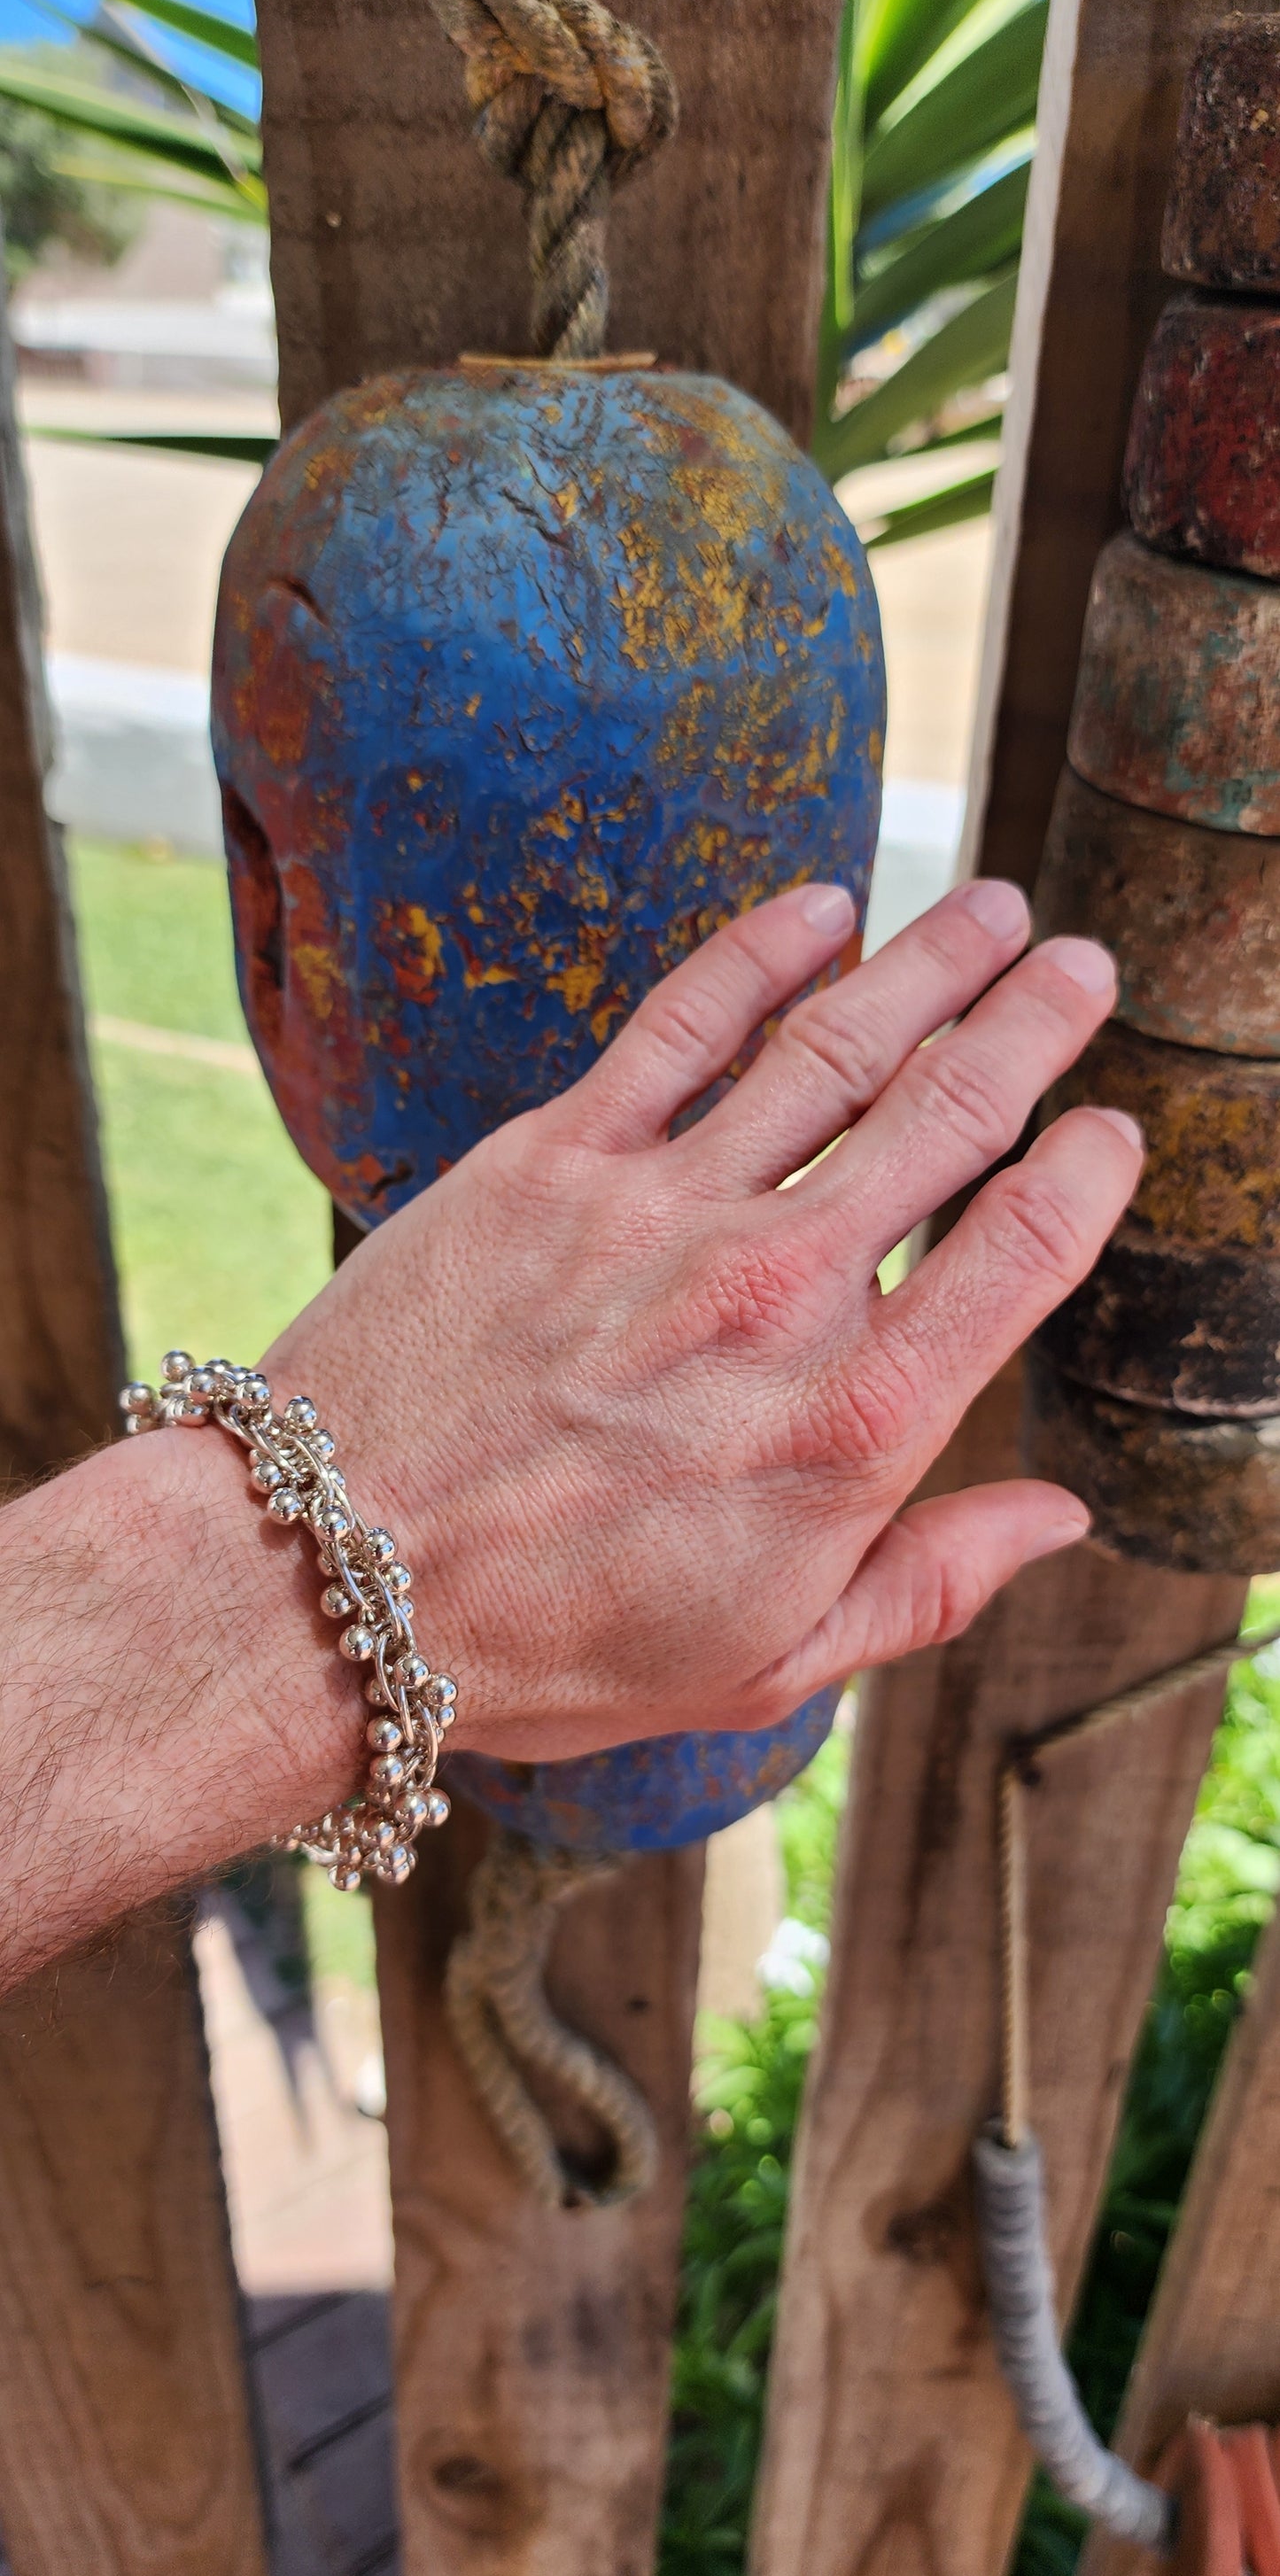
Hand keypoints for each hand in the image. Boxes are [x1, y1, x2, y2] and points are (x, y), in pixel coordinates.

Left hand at [267, 877, 1138, 1763]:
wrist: (325, 1581)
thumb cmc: (550, 1644)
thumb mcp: (765, 1664)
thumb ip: (929, 1582)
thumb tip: (1059, 1520)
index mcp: (853, 1424)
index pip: (1021, 1255)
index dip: (1087, 1176)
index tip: (1112, 1129)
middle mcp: (780, 1293)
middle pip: (949, 1115)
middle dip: (1034, 1025)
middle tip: (1081, 964)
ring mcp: (664, 1208)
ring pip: (834, 1048)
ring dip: (928, 965)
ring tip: (988, 911)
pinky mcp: (551, 1157)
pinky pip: (681, 1024)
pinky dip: (761, 955)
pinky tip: (819, 910)